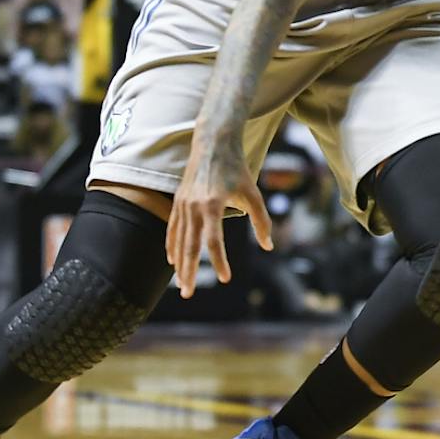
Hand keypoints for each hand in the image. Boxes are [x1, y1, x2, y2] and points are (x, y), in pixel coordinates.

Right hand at [164, 132, 270, 297]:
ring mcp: (182, 204)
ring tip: (182, 284)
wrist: (213, 143)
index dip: (220, 261)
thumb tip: (268, 246)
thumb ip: (262, 221)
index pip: (213, 241)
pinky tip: (172, 260)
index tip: (226, 278)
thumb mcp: (253, 193)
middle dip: (188, 272)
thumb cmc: (237, 169)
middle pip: (189, 246)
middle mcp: (193, 206)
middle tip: (188, 295)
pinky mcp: (178, 201)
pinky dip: (171, 245)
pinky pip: (172, 228)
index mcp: (212, 205)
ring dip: (179, 264)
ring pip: (178, 240)